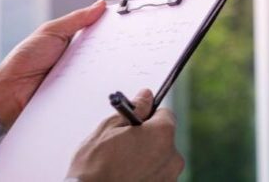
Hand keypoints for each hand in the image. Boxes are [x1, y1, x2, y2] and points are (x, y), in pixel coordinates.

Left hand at [0, 0, 127, 127]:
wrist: (11, 91)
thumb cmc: (25, 58)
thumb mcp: (51, 31)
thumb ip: (75, 20)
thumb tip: (99, 5)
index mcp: (71, 35)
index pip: (96, 18)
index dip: (112, 8)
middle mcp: (79, 52)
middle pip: (106, 39)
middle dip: (121, 31)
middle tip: (138, 23)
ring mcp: (81, 70)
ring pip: (105, 61)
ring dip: (117, 55)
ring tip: (133, 44)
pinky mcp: (82, 87)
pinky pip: (98, 80)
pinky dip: (107, 76)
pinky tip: (117, 71)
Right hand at [66, 89, 183, 181]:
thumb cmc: (95, 166)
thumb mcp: (109, 128)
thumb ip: (133, 109)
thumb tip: (146, 96)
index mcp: (162, 135)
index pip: (165, 114)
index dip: (147, 115)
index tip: (134, 122)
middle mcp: (173, 158)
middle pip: (164, 138)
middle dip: (147, 138)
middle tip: (123, 144)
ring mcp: (169, 178)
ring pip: (160, 159)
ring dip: (146, 157)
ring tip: (122, 164)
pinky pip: (156, 175)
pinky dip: (145, 174)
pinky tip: (126, 176)